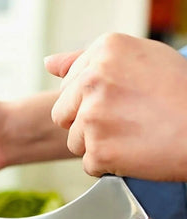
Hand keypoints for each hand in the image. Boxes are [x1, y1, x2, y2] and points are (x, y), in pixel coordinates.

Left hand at [45, 33, 186, 180]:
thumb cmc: (179, 93)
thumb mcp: (137, 58)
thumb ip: (85, 60)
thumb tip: (48, 64)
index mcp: (104, 51)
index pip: (68, 86)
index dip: (90, 99)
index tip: (117, 100)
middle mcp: (94, 80)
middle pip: (62, 114)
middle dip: (84, 122)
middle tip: (122, 120)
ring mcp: (94, 117)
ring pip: (74, 141)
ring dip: (96, 145)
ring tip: (130, 136)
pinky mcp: (99, 150)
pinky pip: (89, 164)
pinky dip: (107, 164)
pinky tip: (132, 152)